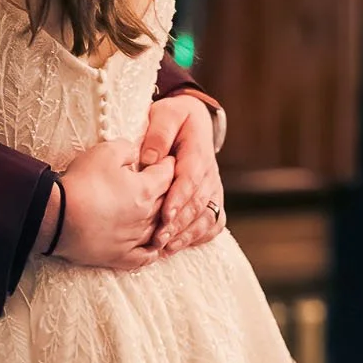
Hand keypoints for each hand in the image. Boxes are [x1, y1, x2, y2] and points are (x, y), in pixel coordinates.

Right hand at [48, 137, 173, 270]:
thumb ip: (126, 149)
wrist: (57, 217)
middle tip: (167, 185)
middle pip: (168, 202)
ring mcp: (135, 238)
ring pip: (160, 230)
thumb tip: (135, 154)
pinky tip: (154, 246)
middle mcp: (146, 216)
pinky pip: (146, 256)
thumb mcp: (104, 152)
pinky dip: (153, 250)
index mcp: (146, 190)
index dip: (169, 165)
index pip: (168, 174)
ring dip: (164, 220)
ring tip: (163, 214)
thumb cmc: (81, 183)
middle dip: (169, 191)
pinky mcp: (122, 256)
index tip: (168, 161)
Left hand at [139, 92, 224, 255]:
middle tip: (159, 240)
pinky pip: (213, 222)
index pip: (190, 179)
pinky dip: (200, 236)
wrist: (192, 121)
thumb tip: (149, 159)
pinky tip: (180, 245)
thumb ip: (158, 134)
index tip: (165, 215)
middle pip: (198, 203)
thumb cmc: (173, 118)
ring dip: (187, 234)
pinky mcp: (212, 199)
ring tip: (166, 248)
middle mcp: (210, 173)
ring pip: (206, 216)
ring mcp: (213, 188)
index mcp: (198, 151)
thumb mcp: (164, 115)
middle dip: (179, 224)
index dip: (179, 199)